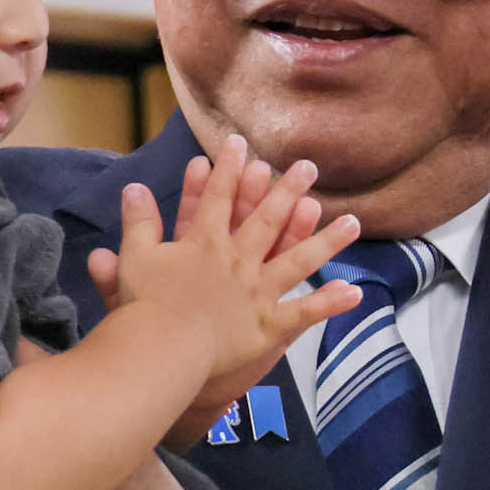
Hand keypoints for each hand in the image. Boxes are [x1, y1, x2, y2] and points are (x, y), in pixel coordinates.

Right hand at [85, 134, 360, 401]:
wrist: (161, 347)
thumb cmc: (145, 305)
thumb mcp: (136, 257)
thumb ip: (139, 221)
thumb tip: (134, 187)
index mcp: (205, 244)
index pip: (218, 198)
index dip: (228, 168)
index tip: (240, 143)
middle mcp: (238, 262)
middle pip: (267, 219)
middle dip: (288, 190)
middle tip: (309, 167)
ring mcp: (257, 293)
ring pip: (298, 261)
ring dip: (326, 241)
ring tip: (353, 223)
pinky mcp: (266, 326)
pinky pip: (303, 313)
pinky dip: (329, 304)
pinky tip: (355, 292)